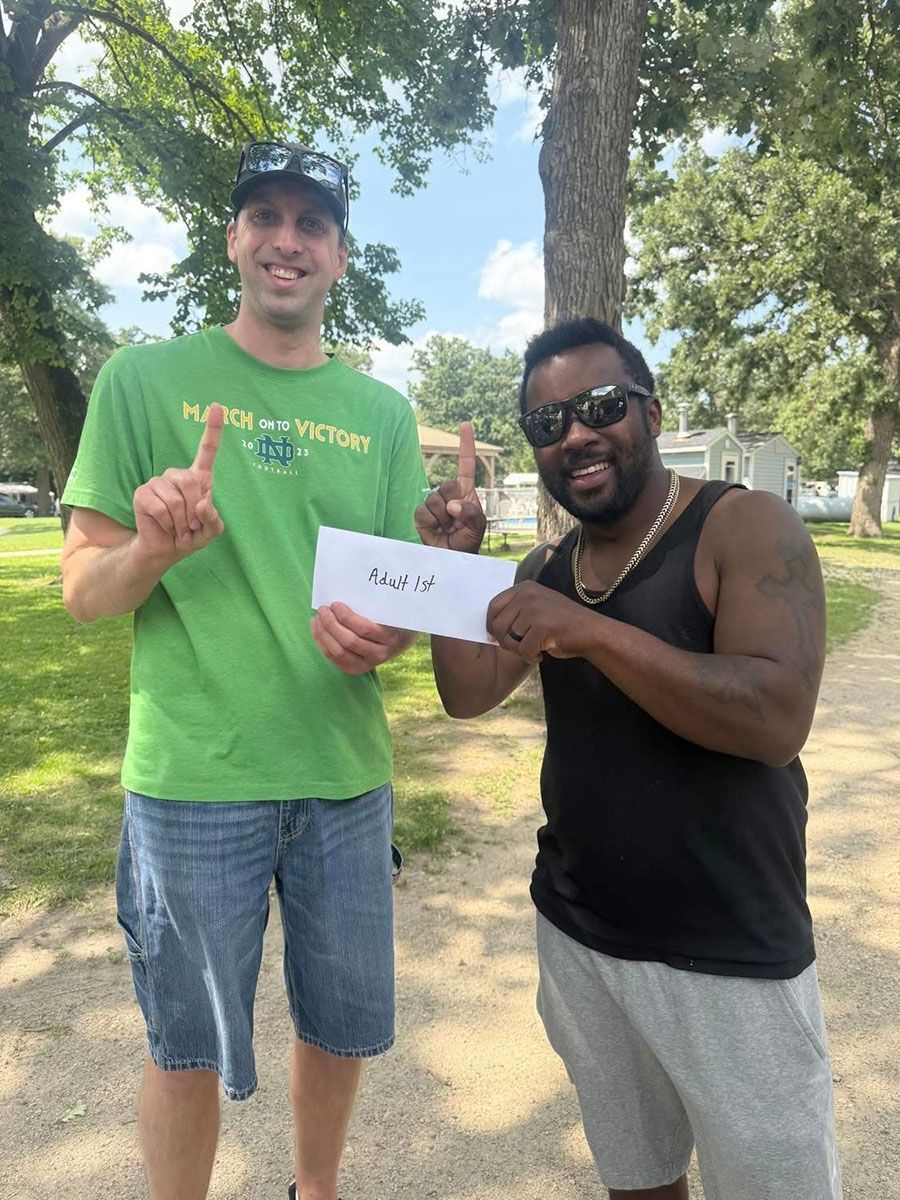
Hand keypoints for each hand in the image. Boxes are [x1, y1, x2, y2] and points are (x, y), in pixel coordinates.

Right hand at [132, 404, 224, 566]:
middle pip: (191, 482)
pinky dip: (167, 523)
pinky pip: (161, 508)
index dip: (212, 429)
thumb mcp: (210, 530)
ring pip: (176, 499)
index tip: (216, 406)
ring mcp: (157, 482)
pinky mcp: (142, 493)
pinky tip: (165, 526)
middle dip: (194, 510)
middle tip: (190, 524)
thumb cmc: (190, 535)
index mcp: (198, 479)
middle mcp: (176, 475)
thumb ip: (214, 519)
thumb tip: (202, 504)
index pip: (207, 450)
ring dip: (181, 521)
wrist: (165, 549)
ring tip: (178, 527)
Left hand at [311, 601, 409, 674]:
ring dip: (323, 634)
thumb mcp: (386, 612)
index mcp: (389, 638)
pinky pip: (333, 658)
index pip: (365, 629)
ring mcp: (366, 665)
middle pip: (349, 642)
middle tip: (323, 609)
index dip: (346, 617)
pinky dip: (321, 642)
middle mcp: (379, 654)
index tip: (335, 604)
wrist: (397, 641)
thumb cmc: (387, 620)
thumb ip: (371, 607)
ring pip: (338, 652)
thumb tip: (341, 596)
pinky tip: (317, 628)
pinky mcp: (354, 669)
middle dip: (331, 624)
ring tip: (317, 618)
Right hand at [415, 420, 485, 552]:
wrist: (452, 557)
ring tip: (448, 529)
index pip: (466, 464)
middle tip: (457, 523)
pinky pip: (423, 512)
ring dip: (443, 518)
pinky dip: (431, 523)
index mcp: (466, 492)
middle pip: (447, 486)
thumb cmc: (468, 540)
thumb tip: (452, 505)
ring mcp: (434, 503)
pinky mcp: (422, 514)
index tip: (466, 425)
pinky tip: (436, 531)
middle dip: (453, 506)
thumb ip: (471, 513)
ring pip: (434, 499)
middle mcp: (450, 494)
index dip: (466, 444)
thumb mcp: (477, 526)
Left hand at [487, 581, 595, 662]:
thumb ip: (516, 611)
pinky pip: (524, 650)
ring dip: (520, 650)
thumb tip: (491, 628)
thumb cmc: (562, 624)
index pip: (493, 606)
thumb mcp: (537, 607)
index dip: (491, 625)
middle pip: (498, 625)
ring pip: (509, 639)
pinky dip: (531, 657)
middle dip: (506, 642)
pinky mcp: (542, 627)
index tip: (496, 637)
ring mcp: (535, 610)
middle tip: (521, 647)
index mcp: (525, 588)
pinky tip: (543, 653)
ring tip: (535, 648)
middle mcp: (528, 595)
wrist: (591, 632)